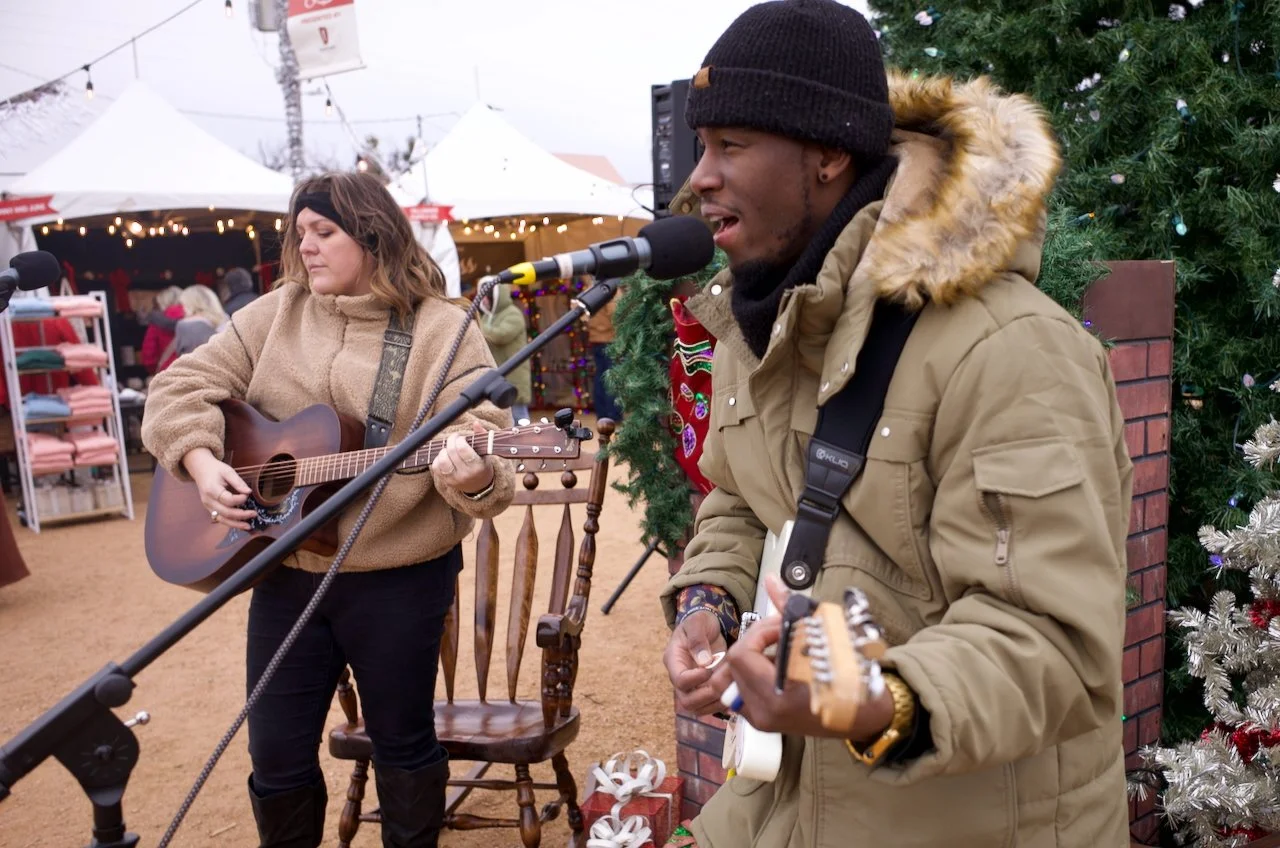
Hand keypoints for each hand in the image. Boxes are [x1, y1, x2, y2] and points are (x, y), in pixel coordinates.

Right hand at [182, 447, 255, 530]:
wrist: (200, 470)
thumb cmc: (215, 469)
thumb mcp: (227, 471)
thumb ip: (238, 482)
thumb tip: (249, 492)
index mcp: (212, 490)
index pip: (228, 499)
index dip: (240, 499)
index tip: (248, 495)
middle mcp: (208, 501)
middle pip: (225, 512)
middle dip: (241, 515)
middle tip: (254, 513)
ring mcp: (208, 506)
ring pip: (222, 519)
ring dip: (236, 524)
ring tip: (248, 526)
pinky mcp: (209, 509)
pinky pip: (220, 518)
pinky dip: (230, 522)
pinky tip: (240, 524)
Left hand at [432, 421, 493, 494]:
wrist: (479, 486)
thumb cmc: (482, 464)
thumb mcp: (486, 452)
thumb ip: (482, 436)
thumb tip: (475, 423)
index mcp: (477, 466)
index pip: (462, 449)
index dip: (459, 439)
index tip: (461, 437)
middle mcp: (465, 474)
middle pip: (451, 452)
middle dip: (451, 441)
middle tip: (455, 439)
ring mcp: (454, 479)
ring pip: (442, 460)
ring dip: (443, 450)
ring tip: (449, 448)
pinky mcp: (446, 481)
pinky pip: (436, 467)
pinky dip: (438, 459)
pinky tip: (445, 456)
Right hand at [664, 608, 728, 715]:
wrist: (708, 626)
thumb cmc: (700, 622)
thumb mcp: (697, 622)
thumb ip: (697, 639)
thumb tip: (703, 661)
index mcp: (674, 660)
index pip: (679, 680)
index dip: (695, 679)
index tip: (709, 670)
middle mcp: (681, 677)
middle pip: (686, 701)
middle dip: (705, 697)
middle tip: (721, 685)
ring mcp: (693, 686)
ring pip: (699, 708)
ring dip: (716, 702)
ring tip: (730, 688)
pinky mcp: (706, 689)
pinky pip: (711, 706)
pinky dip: (723, 702)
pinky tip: (734, 691)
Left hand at [724, 576, 894, 739]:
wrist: (865, 715)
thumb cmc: (851, 678)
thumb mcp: (823, 638)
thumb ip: (788, 608)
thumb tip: (770, 580)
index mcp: (778, 696)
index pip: (743, 655)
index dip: (759, 633)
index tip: (782, 626)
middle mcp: (764, 712)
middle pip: (736, 664)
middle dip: (756, 641)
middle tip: (782, 632)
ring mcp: (762, 719)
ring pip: (735, 676)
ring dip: (754, 656)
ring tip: (780, 648)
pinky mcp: (764, 720)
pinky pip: (742, 691)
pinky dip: (754, 673)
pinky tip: (777, 664)